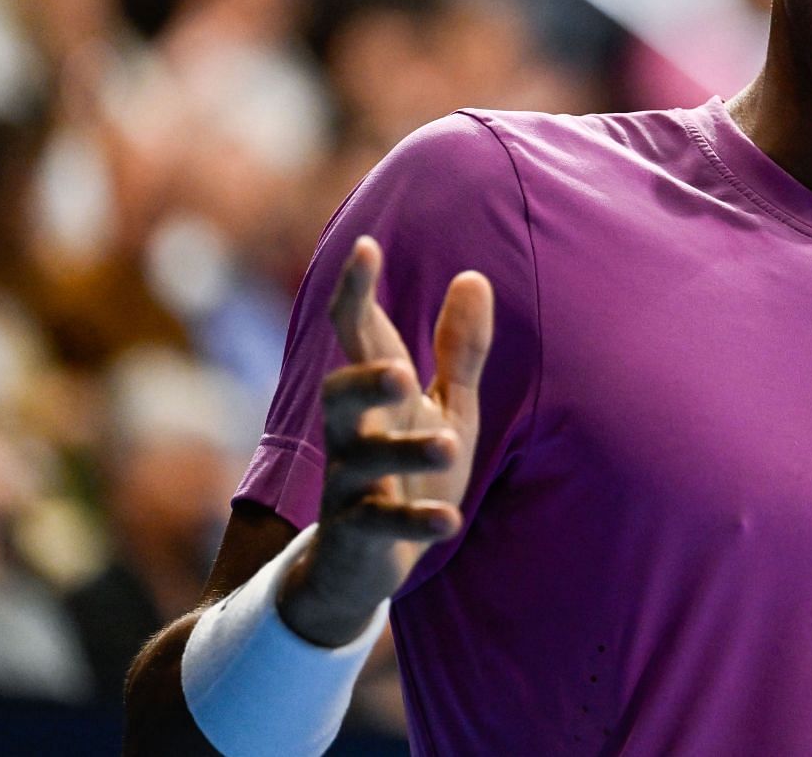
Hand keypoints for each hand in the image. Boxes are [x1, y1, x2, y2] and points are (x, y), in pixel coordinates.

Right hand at [276, 236, 493, 646]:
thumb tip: (474, 276)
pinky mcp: (357, 534)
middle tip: (399, 371)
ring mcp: (349, 484)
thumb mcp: (447, 407)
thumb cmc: (409, 470)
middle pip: (337, 395)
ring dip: (403, 452)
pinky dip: (412, 521)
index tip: (366, 246)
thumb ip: (461, 350)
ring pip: (360, 460)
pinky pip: (377, 525)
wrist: (365, 563)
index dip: (356, 291)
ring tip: (447, 445)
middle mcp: (352, 432)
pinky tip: (449, 522)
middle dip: (363, 381)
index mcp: (375, 393)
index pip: (357, 333)